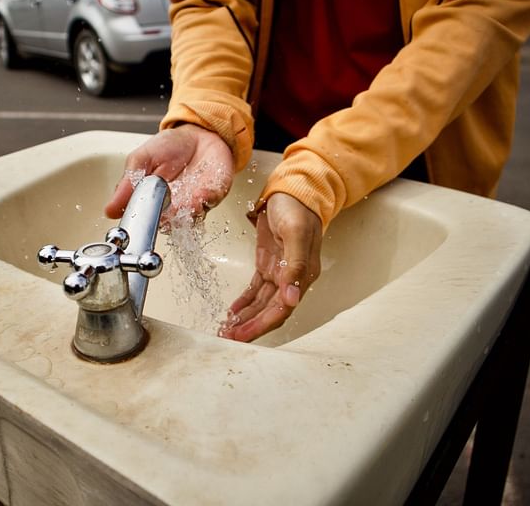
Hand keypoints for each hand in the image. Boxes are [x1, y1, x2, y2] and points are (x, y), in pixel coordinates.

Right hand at [105, 124, 234, 221]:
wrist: (199, 134)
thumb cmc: (168, 147)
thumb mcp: (140, 160)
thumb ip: (128, 184)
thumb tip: (109, 210)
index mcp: (151, 202)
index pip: (143, 221)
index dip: (141, 223)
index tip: (138, 218)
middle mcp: (171, 209)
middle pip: (166, 225)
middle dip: (164, 219)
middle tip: (160, 210)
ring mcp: (193, 205)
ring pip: (187, 220)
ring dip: (184, 212)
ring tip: (179, 202)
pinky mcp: (212, 197)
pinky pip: (209, 203)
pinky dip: (204, 199)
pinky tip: (200, 194)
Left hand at [221, 193, 322, 341]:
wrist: (294, 191)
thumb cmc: (297, 208)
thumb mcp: (295, 233)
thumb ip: (295, 265)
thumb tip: (292, 298)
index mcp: (302, 274)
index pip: (282, 309)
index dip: (262, 324)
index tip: (242, 335)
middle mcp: (292, 277)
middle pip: (270, 311)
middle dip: (250, 327)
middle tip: (228, 339)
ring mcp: (280, 272)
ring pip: (261, 304)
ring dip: (245, 318)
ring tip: (227, 331)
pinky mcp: (268, 265)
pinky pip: (256, 290)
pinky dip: (244, 302)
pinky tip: (233, 312)